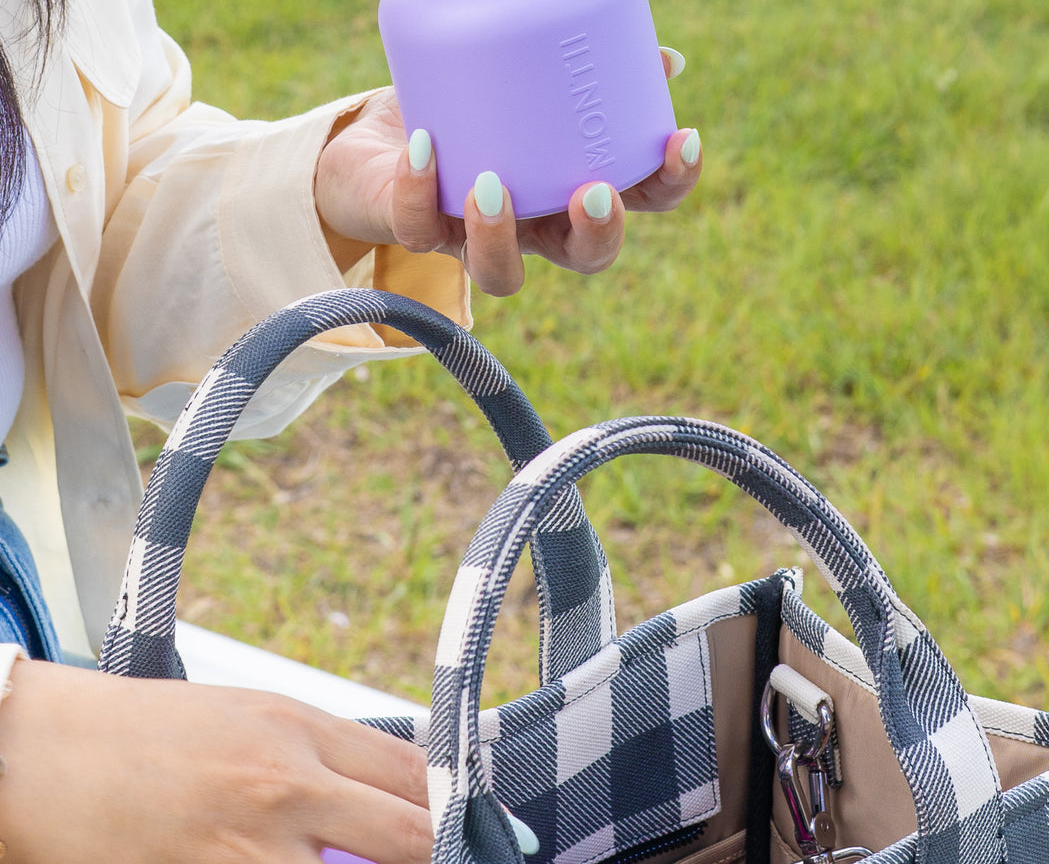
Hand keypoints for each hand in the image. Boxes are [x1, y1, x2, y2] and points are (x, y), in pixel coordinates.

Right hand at [0, 660, 429, 862]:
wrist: (46, 756)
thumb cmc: (149, 732)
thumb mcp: (251, 716)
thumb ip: (325, 754)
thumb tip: (398, 793)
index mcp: (297, 727)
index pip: (414, 776)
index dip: (461, 811)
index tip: (486, 833)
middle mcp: (285, 787)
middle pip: (408, 837)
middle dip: (436, 855)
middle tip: (453, 860)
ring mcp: (248, 852)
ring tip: (357, 863)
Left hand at [314, 49, 700, 296]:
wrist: (377, 141)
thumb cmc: (467, 108)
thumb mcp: (523, 79)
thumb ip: (581, 69)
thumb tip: (665, 58)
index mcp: (572, 189)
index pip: (644, 201)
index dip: (671, 182)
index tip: (681, 138)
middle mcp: (533, 226)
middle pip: (585, 257)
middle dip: (599, 233)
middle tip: (594, 192)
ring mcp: (474, 236)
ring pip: (500, 274)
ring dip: (501, 237)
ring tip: (492, 185)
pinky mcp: (416, 229)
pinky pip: (417, 225)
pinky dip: (419, 188)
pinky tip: (424, 147)